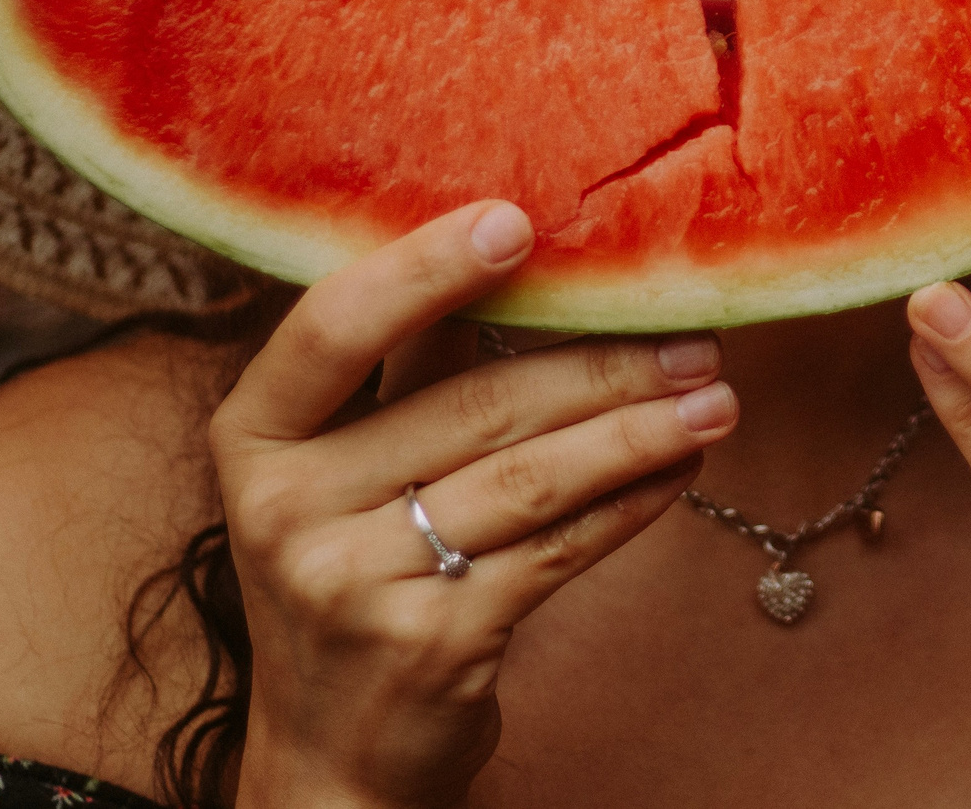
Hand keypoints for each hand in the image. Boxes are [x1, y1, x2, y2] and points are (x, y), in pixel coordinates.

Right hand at [210, 201, 739, 808]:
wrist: (333, 749)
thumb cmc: (356, 564)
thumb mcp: (341, 465)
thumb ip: (406, 361)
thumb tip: (517, 235)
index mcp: (254, 435)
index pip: (332, 328)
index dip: (424, 269)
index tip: (517, 222)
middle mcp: (284, 508)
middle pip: (474, 404)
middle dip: (601, 363)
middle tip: (694, 335)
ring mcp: (353, 582)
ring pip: (532, 476)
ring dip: (640, 429)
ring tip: (716, 396)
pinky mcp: (433, 642)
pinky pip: (560, 549)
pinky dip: (634, 502)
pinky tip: (683, 468)